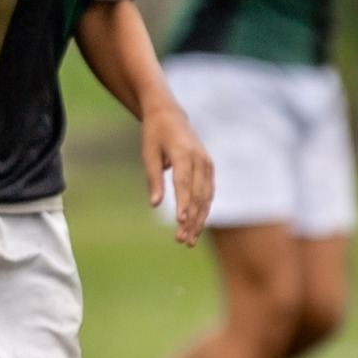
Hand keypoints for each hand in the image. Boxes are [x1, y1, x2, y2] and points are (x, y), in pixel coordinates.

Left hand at [142, 102, 212, 245]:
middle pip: (198, 195)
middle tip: (182, 241)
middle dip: (191, 220)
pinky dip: (203, 210)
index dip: (183, 203)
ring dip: (198, 220)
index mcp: (184, 153)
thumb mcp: (148, 154)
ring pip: (206, 197)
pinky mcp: (209, 169)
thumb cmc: (154, 135)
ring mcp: (207, 164)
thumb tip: (154, 204)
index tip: (181, 222)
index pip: (184, 183)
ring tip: (188, 240)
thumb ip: (153, 179)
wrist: (170, 116)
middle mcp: (200, 159)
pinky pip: (208, 193)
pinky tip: (195, 225)